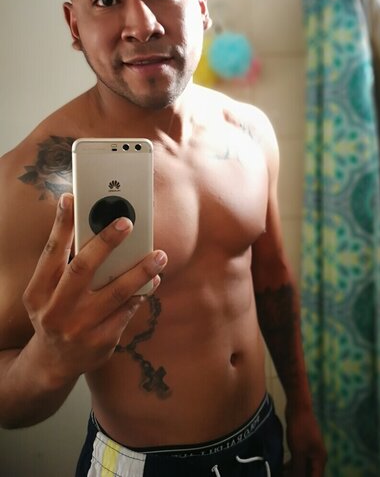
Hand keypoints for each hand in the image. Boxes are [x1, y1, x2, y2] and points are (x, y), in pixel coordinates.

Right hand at [22, 193, 166, 388]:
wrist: (54, 363)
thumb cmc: (55, 313)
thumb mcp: (48, 291)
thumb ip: (66, 263)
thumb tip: (91, 224)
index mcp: (39, 292)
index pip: (50, 253)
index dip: (60, 225)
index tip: (71, 198)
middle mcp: (55, 310)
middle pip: (83, 269)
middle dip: (106, 243)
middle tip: (127, 222)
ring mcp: (79, 328)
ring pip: (114, 293)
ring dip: (139, 272)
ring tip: (159, 256)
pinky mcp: (101, 342)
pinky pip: (127, 312)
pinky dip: (141, 294)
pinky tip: (152, 281)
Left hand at [283, 403, 326, 476]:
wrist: (298, 408)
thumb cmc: (300, 429)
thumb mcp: (298, 452)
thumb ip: (298, 469)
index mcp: (320, 459)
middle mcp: (317, 456)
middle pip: (310, 473)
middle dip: (298, 476)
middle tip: (284, 476)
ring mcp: (310, 450)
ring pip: (303, 467)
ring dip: (294, 472)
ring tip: (282, 474)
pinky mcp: (303, 444)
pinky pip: (299, 459)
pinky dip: (292, 464)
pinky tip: (283, 467)